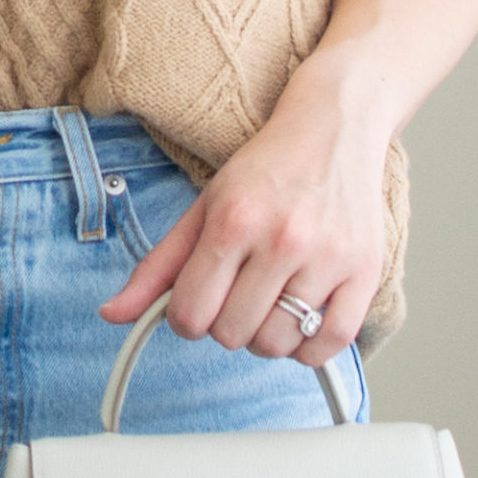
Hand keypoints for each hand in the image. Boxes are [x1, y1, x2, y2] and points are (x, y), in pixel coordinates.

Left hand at [97, 63, 387, 365]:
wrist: (333, 129)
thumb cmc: (266, 171)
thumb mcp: (203, 209)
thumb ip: (157, 267)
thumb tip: (112, 314)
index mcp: (234, 221)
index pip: (191, 314)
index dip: (185, 320)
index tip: (196, 305)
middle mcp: (282, 240)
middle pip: (233, 335)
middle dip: (225, 325)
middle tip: (236, 296)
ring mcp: (328, 257)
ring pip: (278, 345)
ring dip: (265, 337)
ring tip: (269, 303)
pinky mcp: (365, 271)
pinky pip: (330, 344)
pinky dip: (309, 348)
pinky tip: (301, 319)